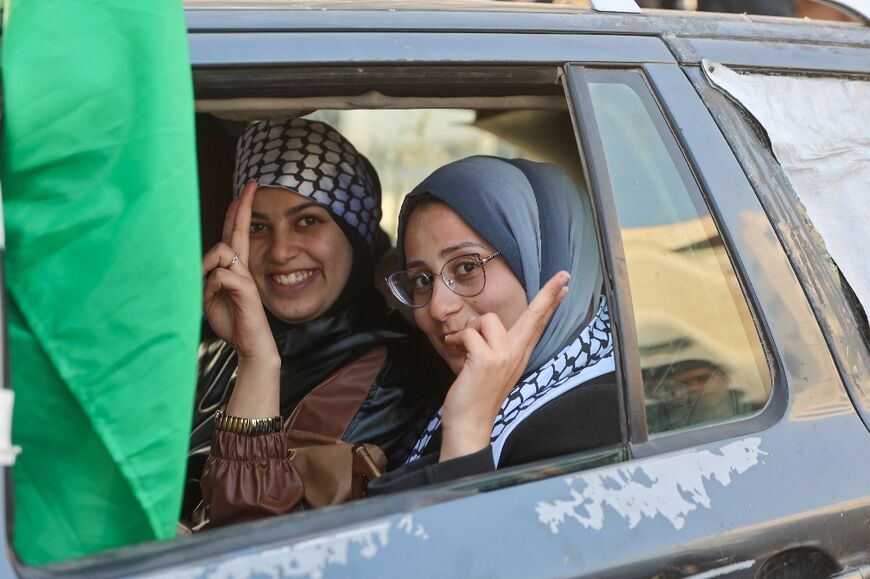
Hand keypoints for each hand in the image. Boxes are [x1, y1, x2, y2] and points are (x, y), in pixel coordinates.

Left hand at [202, 182, 275, 362]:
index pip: (234, 235)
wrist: (250, 344)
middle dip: (244, 206)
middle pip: (238, 230)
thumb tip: (206, 265)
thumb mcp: (209, 297)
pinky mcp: (246, 288)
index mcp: (234, 268)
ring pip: (221, 251)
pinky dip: (210, 287)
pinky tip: (213, 299)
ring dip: (207, 267)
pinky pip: (220, 275)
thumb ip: (206, 277)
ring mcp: (246, 276)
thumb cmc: (231, 321)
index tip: (243, 193)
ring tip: (208, 289)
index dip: (237, 213)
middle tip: (251, 185)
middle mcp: (242, 267)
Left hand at [438, 271, 570, 460]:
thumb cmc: (476, 396)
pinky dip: (456, 340)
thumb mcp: (492, 368)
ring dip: (468, 330)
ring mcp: (503, 356)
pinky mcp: (487, 360)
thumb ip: (495, 347)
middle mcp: (516, 354)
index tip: (563, 284)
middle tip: (563, 275)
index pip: (538, 323)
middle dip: (548, 294)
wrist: (469, 424)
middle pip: (535, 316)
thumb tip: (486, 326)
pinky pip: (468, 334)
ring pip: (486, 320)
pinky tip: (453, 350)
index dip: (550, 302)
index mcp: (519, 355)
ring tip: (462, 347)